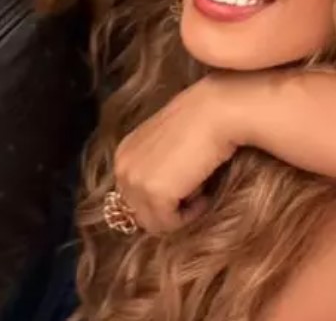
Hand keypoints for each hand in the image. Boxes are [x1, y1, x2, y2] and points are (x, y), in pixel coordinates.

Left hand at [114, 74, 243, 232]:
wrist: (213, 112)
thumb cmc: (198, 124)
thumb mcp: (164, 146)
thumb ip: (154, 168)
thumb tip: (163, 199)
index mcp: (123, 155)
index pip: (134, 198)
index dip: (161, 201)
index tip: (184, 190)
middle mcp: (122, 168)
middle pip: (141, 214)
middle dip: (168, 210)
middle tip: (193, 192)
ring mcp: (135, 181)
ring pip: (154, 223)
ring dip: (179, 214)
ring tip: (199, 191)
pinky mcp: (154, 193)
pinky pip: (170, 224)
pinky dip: (190, 215)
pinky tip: (203, 193)